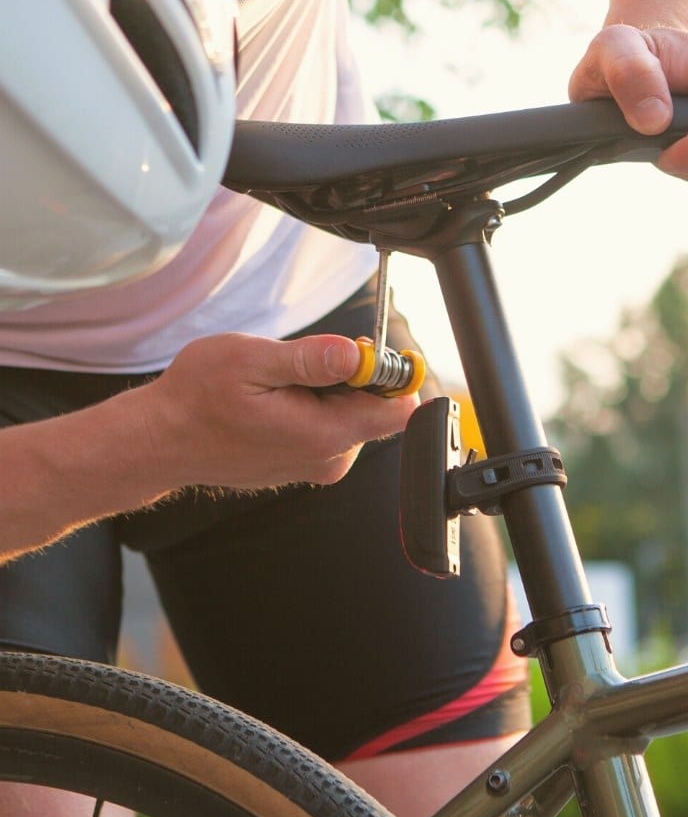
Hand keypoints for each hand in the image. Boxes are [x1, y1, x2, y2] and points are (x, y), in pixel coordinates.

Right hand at [141, 333, 419, 492]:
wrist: (161, 441)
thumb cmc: (197, 398)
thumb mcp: (249, 361)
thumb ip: (308, 359)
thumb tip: (357, 354)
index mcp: (324, 435)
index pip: (398, 409)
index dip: (389, 372)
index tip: (357, 351)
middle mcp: (330, 458)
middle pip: (377, 407)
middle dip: (352, 376)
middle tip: (299, 363)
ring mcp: (319, 465)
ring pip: (353, 413)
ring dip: (328, 389)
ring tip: (278, 384)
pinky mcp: (307, 463)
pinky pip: (332, 425)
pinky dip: (313, 405)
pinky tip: (275, 401)